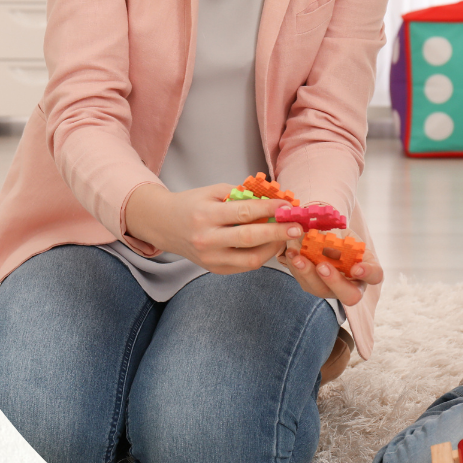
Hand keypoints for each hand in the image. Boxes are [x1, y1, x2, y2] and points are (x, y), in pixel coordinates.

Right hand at [124, 183, 302, 273]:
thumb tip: (274, 200)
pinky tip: (271, 245)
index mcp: (205, 215)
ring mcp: (210, 259)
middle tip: (297, 227)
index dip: (269, 209)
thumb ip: (241, 196)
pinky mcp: (215, 270)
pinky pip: (245, 266)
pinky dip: (261, 255)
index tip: (288, 205)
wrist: (165, 225)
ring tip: (286, 236)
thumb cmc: (192, 204)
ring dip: (273, 248)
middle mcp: (207, 239)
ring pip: (251, 259)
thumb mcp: (213, 192)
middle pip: (250, 238)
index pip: (244, 212)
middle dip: (278, 233)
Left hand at [281, 232, 382, 307]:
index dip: (368, 274)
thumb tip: (329, 242)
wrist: (325, 236)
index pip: (375, 276)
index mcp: (367, 270)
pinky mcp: (313, 286)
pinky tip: (292, 254)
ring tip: (299, 258)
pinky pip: (304, 282)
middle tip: (323, 266)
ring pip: (321, 290)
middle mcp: (351, 285)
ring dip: (308, 274)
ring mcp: (331, 289)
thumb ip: (343, 239)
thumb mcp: (346, 234)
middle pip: (350, 296)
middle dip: (335, 282)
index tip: (356, 268)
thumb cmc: (341, 235)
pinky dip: (296, 267)